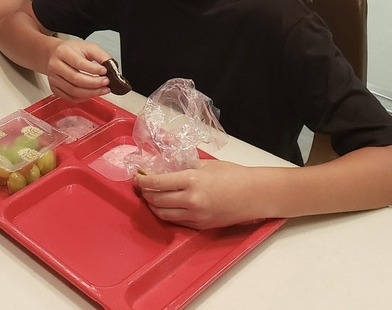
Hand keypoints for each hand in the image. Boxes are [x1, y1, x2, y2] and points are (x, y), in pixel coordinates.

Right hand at [44, 40, 110, 101]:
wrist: (54, 54)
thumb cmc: (70, 50)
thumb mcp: (87, 47)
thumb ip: (100, 55)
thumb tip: (111, 66)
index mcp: (63, 52)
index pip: (79, 63)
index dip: (93, 70)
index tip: (105, 71)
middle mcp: (55, 66)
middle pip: (76, 79)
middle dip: (94, 83)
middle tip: (106, 83)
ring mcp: (53, 78)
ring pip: (73, 91)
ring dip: (91, 93)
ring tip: (102, 89)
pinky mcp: (54, 88)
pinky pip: (69, 97)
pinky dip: (83, 98)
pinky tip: (91, 93)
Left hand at [134, 160, 257, 228]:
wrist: (254, 195)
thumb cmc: (233, 175)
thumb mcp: (205, 165)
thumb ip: (184, 167)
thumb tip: (165, 167)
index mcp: (191, 180)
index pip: (157, 183)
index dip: (143, 180)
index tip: (137, 176)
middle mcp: (191, 200)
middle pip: (156, 200)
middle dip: (145, 193)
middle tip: (142, 185)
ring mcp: (196, 216)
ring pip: (163, 214)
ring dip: (153, 205)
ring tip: (151, 196)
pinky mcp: (200, 226)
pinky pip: (176, 221)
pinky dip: (166, 214)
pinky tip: (165, 206)